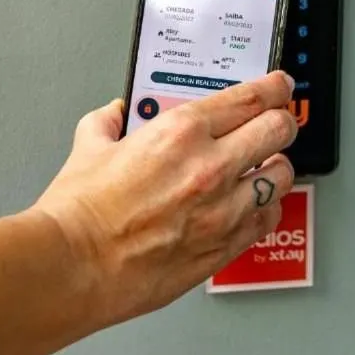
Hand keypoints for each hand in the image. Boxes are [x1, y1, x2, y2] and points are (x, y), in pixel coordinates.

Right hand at [32, 71, 297, 327]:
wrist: (72, 268)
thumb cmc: (79, 215)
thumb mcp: (89, 147)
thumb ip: (109, 123)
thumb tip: (116, 114)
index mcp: (181, 132)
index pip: (251, 98)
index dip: (274, 88)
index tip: (280, 86)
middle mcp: (212, 166)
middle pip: (279, 130)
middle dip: (281, 123)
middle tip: (276, 125)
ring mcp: (224, 208)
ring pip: (282, 175)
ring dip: (275, 168)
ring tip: (263, 169)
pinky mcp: (226, 245)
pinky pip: (268, 218)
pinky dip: (266, 208)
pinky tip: (254, 206)